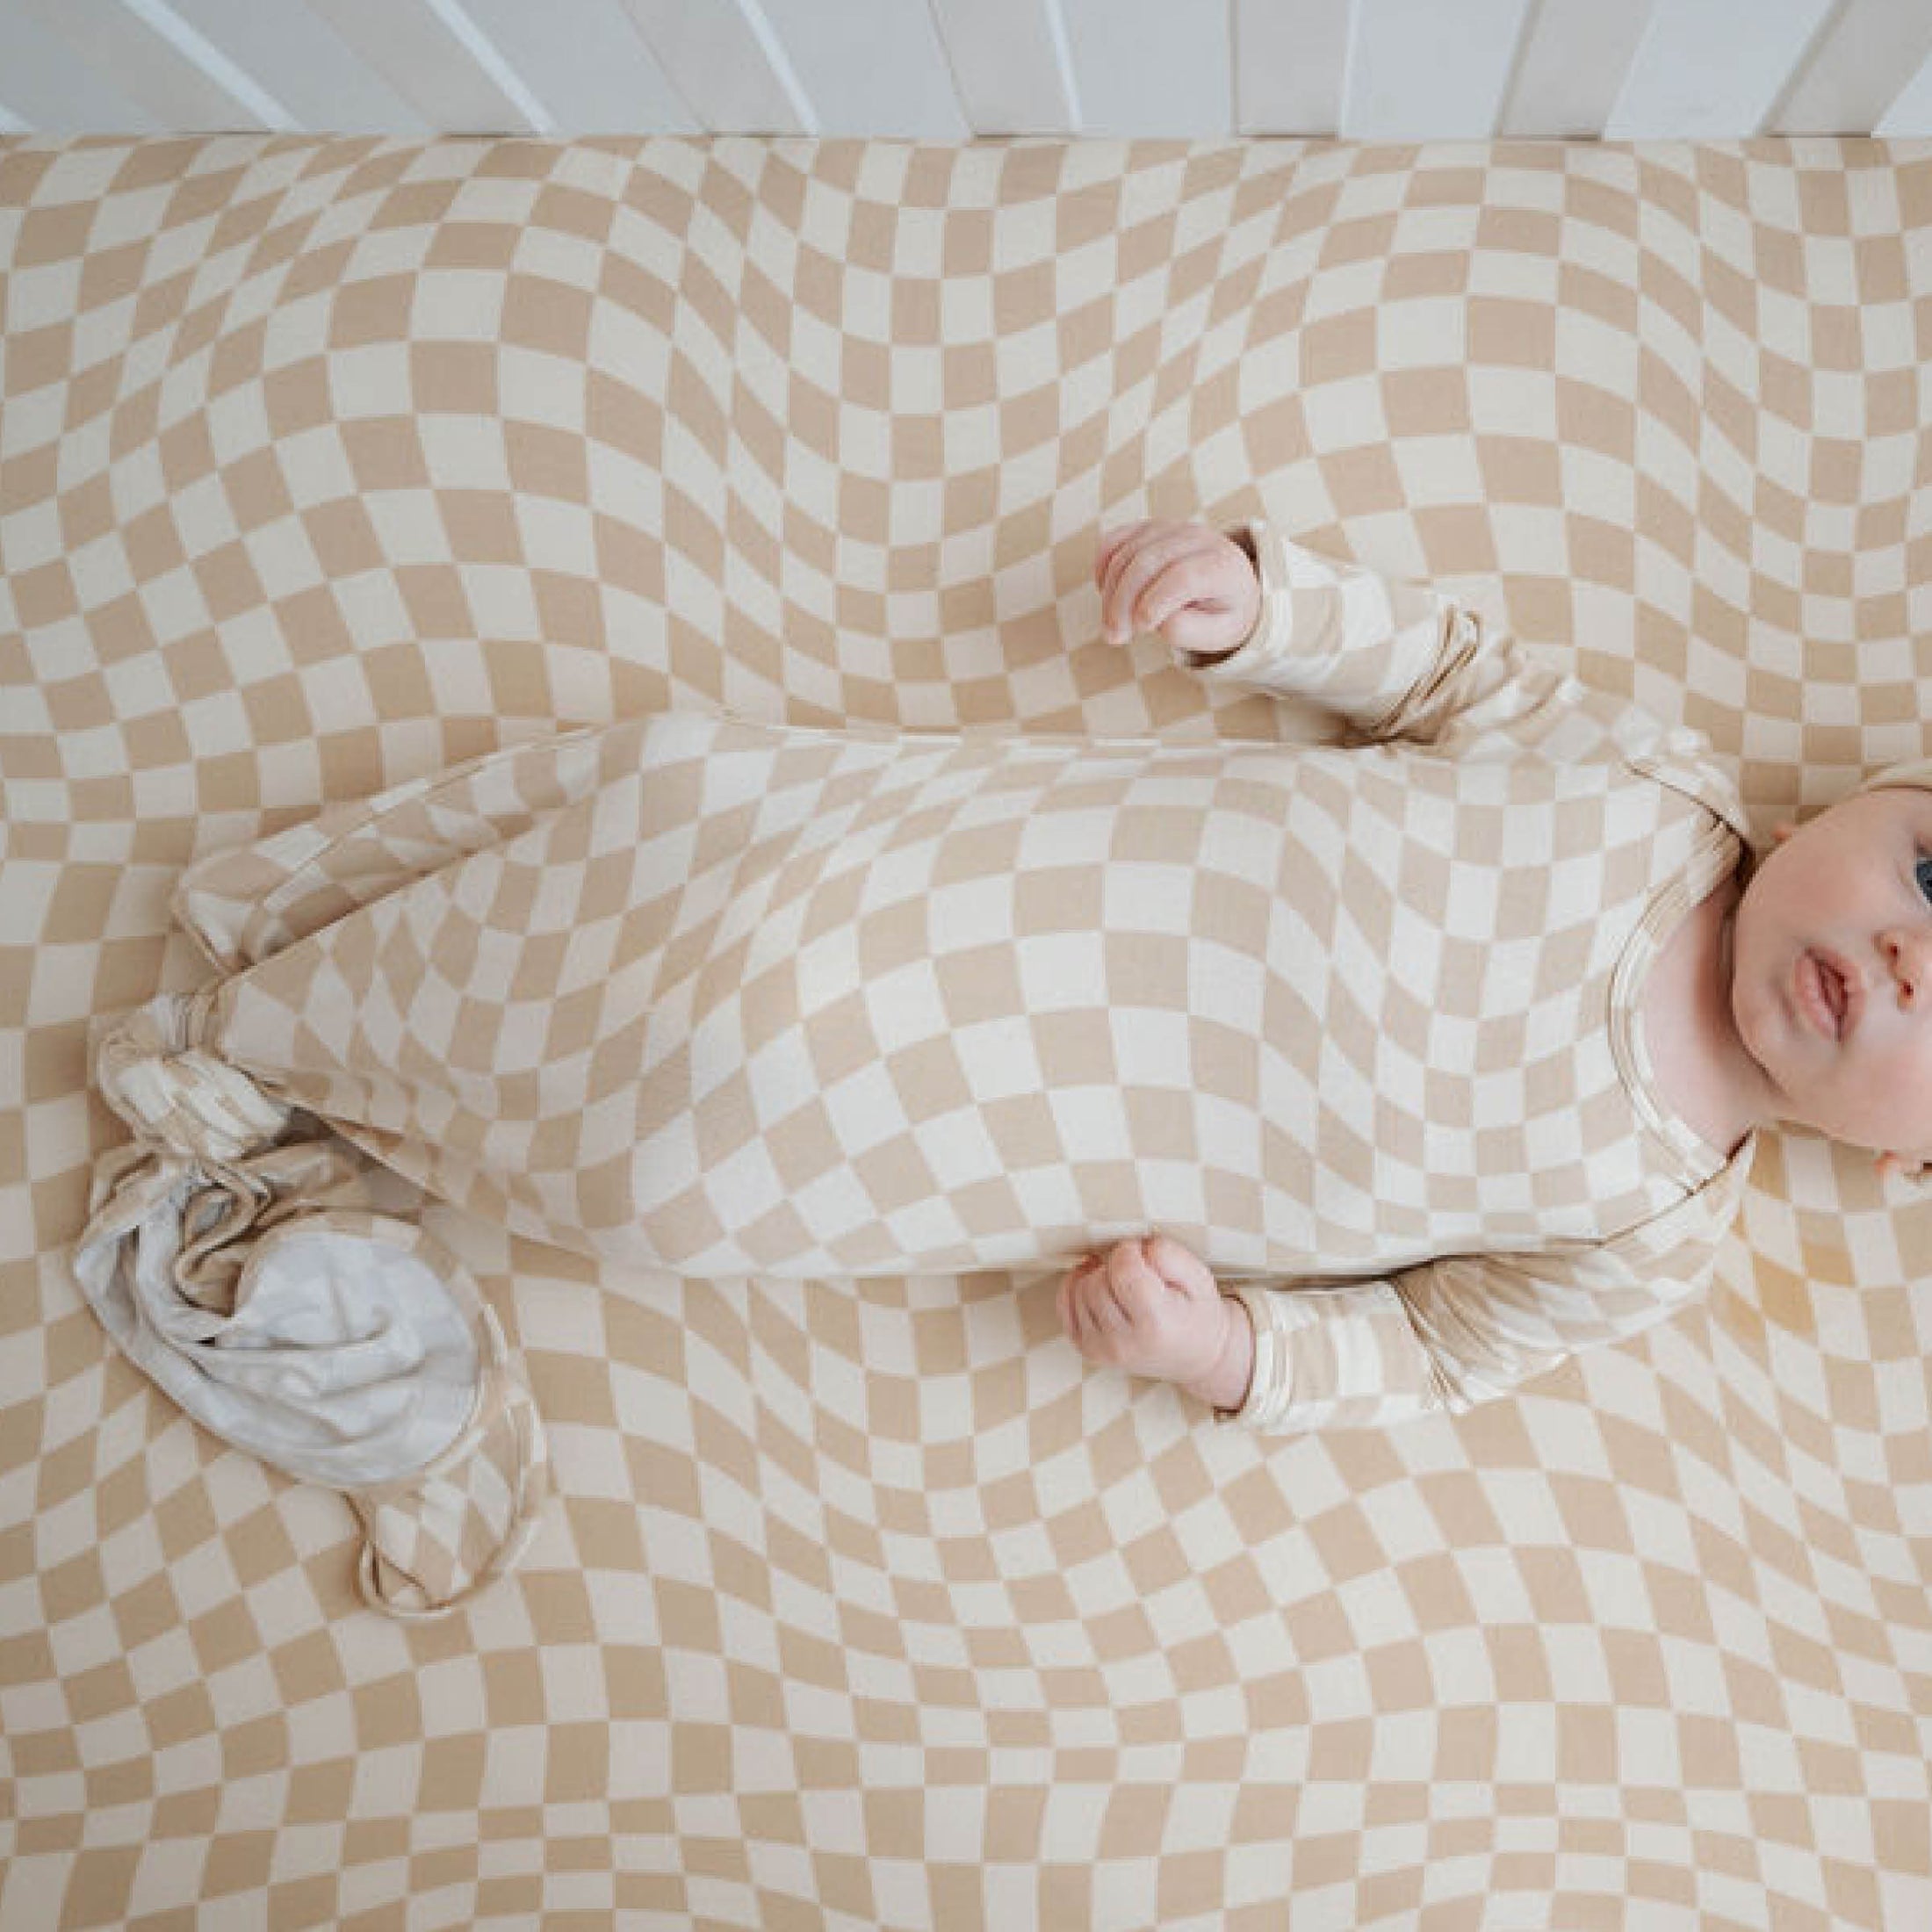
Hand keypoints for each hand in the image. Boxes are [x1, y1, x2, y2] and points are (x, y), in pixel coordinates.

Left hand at [1059, 1234, 1253, 1408]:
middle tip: (1136, 1269)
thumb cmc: (1197, 1313)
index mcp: (1156, 1324)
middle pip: (1097, 1281)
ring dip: (1097, 1276)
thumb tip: (1135, 1247)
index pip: (1123, 1270)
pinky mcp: (1088, 1350)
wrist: (1196, 1357)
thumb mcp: (1200, 1278)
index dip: (1130, 1250)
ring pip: (1079, 1290)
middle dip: (1114, 1264)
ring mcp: (1102, 1350)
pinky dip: (1075, 1288)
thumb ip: (1170, 1255)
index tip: (1143, 1254)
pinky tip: (1096, 1283)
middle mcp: (1124, 1343)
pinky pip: (1065, 1306)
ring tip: (1122, 1281)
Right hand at [1094, 521, 1260, 660]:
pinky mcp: (1148, 528)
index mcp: (1221, 565)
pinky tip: (1106, 596)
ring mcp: (1170, 529)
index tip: (1142, 628)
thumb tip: (1159, 622)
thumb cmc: (1220, 612)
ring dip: (1110, 593)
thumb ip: (1191, 631)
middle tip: (1114, 637)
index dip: (1155, 602)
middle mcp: (1197, 539)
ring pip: (1126, 553)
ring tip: (1112, 626)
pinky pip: (1114, 541)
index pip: (1182, 577)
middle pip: (1148, 561)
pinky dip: (1102, 569)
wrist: (1228, 583)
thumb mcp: (1219, 633)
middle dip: (1123, 602)